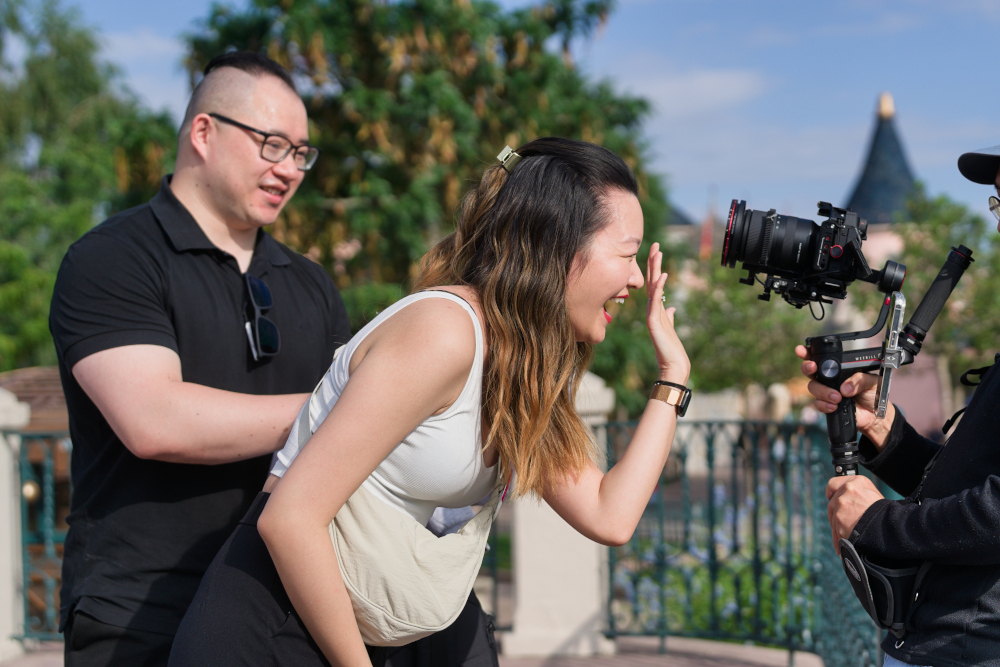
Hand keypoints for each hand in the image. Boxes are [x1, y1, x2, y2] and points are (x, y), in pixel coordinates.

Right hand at [646, 243, 689, 383]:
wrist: (672, 365)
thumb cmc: (671, 350)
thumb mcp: (671, 328)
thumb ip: (669, 317)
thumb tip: (672, 308)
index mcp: (657, 309)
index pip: (655, 284)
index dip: (655, 268)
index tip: (657, 251)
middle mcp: (652, 309)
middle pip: (652, 281)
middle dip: (653, 262)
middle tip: (655, 244)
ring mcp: (652, 315)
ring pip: (653, 287)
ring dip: (655, 269)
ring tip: (657, 252)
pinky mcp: (653, 322)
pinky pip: (656, 301)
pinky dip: (659, 288)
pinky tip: (663, 276)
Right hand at [794, 345, 893, 449]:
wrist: (875, 415)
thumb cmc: (873, 394)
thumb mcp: (872, 381)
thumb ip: (860, 380)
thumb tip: (844, 388)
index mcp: (839, 369)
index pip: (822, 358)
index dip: (809, 353)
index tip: (801, 350)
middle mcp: (830, 379)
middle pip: (810, 370)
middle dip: (807, 367)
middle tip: (813, 367)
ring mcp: (826, 391)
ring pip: (813, 387)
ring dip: (822, 391)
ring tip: (837, 397)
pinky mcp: (826, 405)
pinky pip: (818, 403)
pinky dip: (824, 404)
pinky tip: (834, 406)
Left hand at [826, 475, 882, 554]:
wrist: (890, 525)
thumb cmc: (884, 513)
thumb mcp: (872, 495)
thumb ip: (855, 495)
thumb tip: (844, 501)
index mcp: (857, 481)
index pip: (833, 484)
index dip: (832, 493)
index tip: (831, 498)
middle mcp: (847, 489)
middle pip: (832, 503)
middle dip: (836, 514)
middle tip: (844, 523)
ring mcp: (842, 503)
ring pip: (833, 517)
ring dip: (838, 528)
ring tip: (847, 536)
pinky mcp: (839, 517)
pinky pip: (835, 530)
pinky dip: (838, 539)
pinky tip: (842, 546)